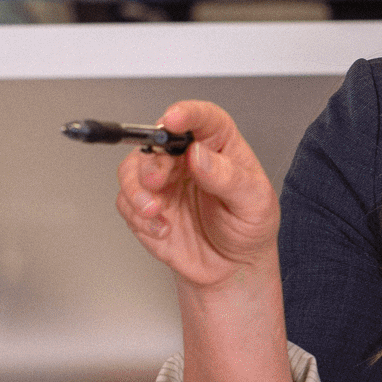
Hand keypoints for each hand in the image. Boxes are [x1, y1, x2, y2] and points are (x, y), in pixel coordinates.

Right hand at [112, 101, 278, 292]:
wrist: (233, 268)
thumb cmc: (249, 227)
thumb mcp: (254, 202)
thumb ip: (228, 177)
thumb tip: (200, 155)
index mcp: (219, 145)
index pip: (203, 118)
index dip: (186, 114)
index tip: (172, 119)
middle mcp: (186, 158)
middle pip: (157, 142)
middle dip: (152, 161)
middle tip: (157, 180)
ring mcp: (164, 182)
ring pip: (132, 169)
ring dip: (137, 189)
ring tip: (155, 211)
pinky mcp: (147, 206)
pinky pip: (127, 202)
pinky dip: (138, 216)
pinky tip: (163, 229)